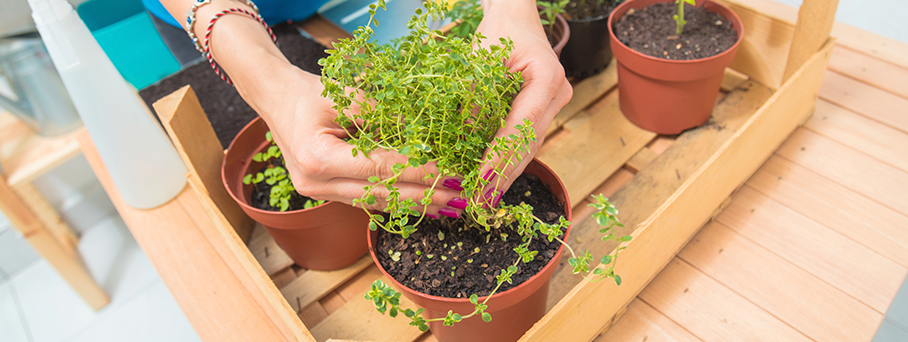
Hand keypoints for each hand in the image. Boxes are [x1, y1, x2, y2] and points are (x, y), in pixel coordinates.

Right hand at [238, 61, 464, 217]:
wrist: (274, 99)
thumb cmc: (309, 93)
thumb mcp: (346, 98)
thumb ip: (384, 117)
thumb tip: (426, 136)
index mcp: (318, 158)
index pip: (381, 169)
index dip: (419, 173)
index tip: (450, 174)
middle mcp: (316, 183)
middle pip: (380, 194)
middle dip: (424, 196)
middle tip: (459, 199)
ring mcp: (317, 193)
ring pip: (375, 203)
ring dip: (413, 205)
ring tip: (448, 208)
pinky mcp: (324, 194)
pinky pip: (365, 201)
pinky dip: (394, 202)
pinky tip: (420, 206)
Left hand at [474, 0, 572, 205]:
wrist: (516, 15)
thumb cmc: (499, 30)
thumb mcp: (480, 60)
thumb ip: (474, 99)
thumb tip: (463, 141)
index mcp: (546, 78)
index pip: (522, 125)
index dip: (501, 155)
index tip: (480, 178)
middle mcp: (557, 94)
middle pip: (529, 143)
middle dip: (503, 175)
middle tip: (480, 202)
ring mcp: (555, 104)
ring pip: (530, 147)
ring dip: (507, 174)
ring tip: (485, 200)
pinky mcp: (545, 110)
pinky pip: (527, 140)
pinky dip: (510, 161)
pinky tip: (494, 182)